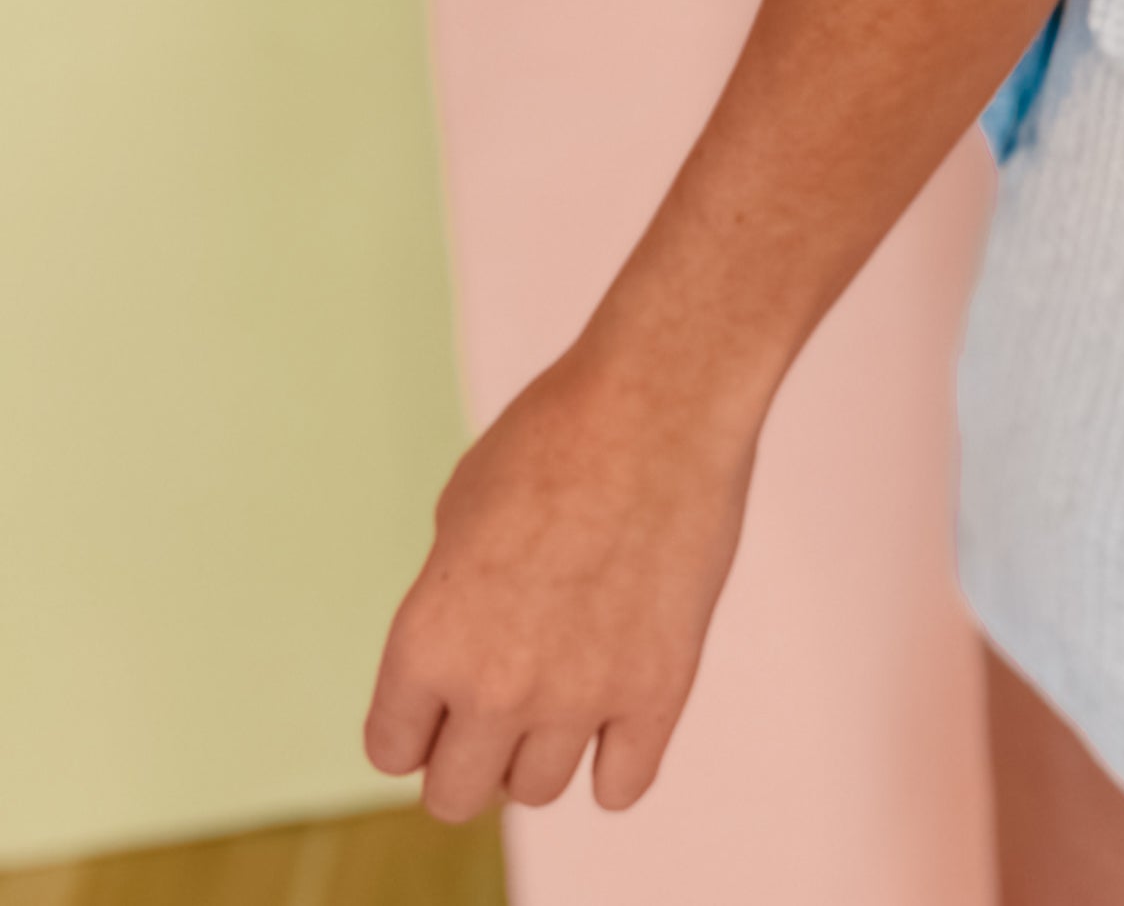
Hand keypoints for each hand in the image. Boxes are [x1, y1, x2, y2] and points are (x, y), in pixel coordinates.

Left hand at [364, 331, 761, 820]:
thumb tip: (466, 653)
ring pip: (536, 790)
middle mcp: (494, 685)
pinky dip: (614, 759)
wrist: (662, 395)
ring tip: (565, 684)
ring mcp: (580, 694)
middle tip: (502, 699)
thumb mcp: (460, 511)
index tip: (444, 693)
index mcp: (427, 639)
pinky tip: (617, 708)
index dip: (417, 721)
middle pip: (456, 795)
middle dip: (470, 752)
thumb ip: (449, 604)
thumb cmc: (557, 431)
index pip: (393, 750)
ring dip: (541, 748)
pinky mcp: (658, 689)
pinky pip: (621, 786)